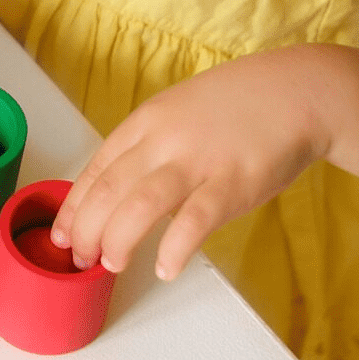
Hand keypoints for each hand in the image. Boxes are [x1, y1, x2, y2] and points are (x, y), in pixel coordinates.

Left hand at [50, 47, 332, 280]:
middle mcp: (162, 141)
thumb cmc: (234, 107)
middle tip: (81, 257)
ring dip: (118, 240)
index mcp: (144, 124)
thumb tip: (121, 191)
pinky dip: (174, 248)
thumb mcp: (175, 114)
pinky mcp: (233, 183)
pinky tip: (165, 267)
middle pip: (107, 191)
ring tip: (111, 264)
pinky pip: (194, 221)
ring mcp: (197, 161)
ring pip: (139, 206)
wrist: (296, 93)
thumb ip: (148, 149)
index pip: (94, 170)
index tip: (62, 234)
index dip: (72, 208)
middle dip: (85, 230)